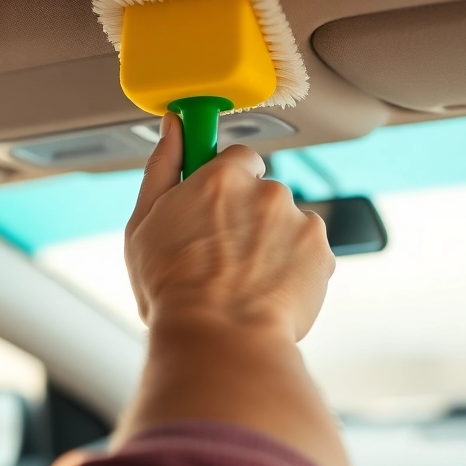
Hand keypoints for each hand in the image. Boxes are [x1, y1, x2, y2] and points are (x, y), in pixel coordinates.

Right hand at [125, 113, 335, 340]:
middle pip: (264, 194)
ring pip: (287, 224)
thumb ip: (163, 166)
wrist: (220, 341)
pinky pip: (309, 253)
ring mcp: (298, 221)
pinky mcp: (322, 252)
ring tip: (245, 282)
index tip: (218, 203)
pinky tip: (268, 291)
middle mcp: (266, 190)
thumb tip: (174, 125)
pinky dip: (294, 269)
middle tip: (223, 256)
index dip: (227, 183)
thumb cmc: (174, 289)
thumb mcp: (144, 223)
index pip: (238, 157)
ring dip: (273, 244)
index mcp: (222, 177)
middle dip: (249, 219)